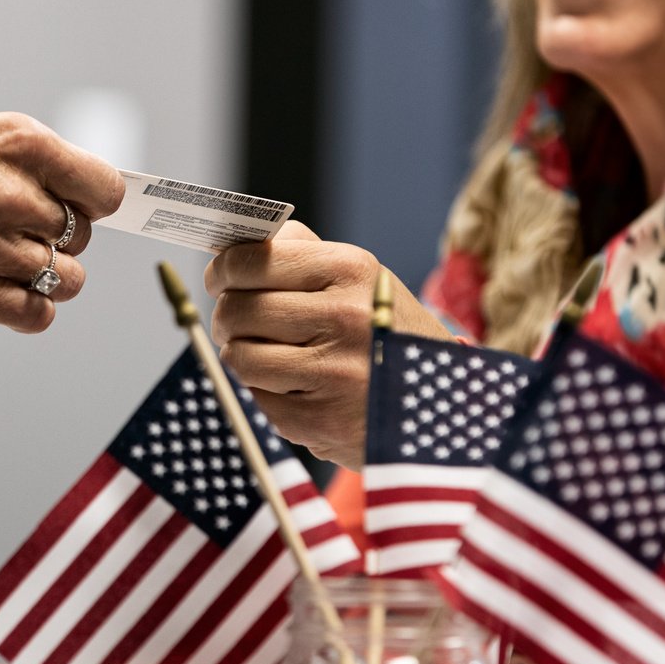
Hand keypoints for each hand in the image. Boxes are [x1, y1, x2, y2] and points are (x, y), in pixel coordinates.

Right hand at [0, 73, 123, 332]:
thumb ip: (22, 156)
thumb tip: (66, 184)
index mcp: (19, 143)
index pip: (103, 189)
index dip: (93, 200)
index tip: (79, 205)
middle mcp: (14, 195)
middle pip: (79, 235)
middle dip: (56, 233)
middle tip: (15, 228)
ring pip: (65, 279)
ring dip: (47, 274)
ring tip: (8, 261)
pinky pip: (34, 315)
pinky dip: (30, 308)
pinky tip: (4, 291)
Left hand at [205, 222, 451, 469]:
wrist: (444, 406)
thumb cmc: (384, 333)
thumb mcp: (361, 280)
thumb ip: (300, 253)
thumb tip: (233, 242)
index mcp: (351, 271)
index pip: (253, 261)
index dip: (222, 270)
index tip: (219, 279)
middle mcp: (346, 318)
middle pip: (238, 311)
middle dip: (226, 318)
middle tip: (236, 324)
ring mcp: (335, 373)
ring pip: (239, 357)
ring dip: (239, 356)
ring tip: (261, 354)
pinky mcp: (321, 421)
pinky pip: (257, 399)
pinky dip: (263, 393)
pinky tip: (293, 388)